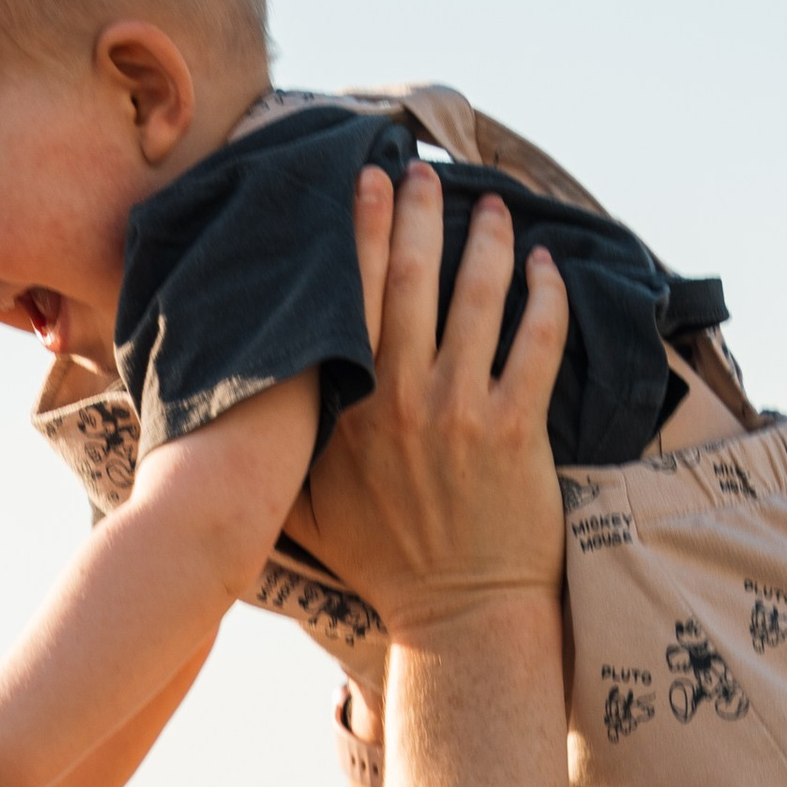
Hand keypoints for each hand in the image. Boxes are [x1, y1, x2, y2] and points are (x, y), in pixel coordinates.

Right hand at [287, 165, 568, 635]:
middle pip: (411, 279)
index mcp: (349, 412)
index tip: (366, 182)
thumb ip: (285, 454)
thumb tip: (241, 409)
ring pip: (477, 297)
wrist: (461, 617)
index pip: (352, 299)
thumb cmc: (387, 565)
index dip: (361, 232)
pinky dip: (544, 294)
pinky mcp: (516, 429)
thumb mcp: (310, 513)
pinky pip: (538, 340)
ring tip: (491, 205)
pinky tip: (544, 265)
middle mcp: (401, 401)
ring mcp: (461, 412)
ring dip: (485, 240)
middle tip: (423, 169)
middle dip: (418, 212)